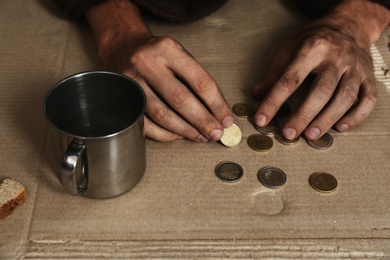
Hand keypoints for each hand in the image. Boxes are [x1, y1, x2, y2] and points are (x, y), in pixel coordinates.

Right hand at [105, 36, 232, 141]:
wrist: (122, 49)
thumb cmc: (157, 55)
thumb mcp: (178, 55)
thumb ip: (196, 79)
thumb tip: (218, 112)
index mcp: (168, 49)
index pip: (199, 81)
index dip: (216, 104)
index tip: (225, 118)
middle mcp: (147, 63)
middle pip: (180, 99)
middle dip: (202, 121)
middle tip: (215, 133)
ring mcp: (132, 82)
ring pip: (162, 114)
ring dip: (185, 130)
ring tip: (201, 136)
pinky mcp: (122, 99)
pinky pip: (146, 124)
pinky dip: (165, 134)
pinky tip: (179, 135)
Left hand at [252, 0, 388, 139]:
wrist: (349, 26)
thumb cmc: (315, 39)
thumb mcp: (290, 47)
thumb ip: (273, 73)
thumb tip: (256, 95)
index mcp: (312, 48)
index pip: (290, 79)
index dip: (274, 101)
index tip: (262, 119)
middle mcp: (336, 58)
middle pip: (321, 90)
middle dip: (303, 115)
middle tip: (289, 134)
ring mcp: (356, 68)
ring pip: (345, 97)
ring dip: (327, 119)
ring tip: (311, 135)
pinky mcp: (369, 77)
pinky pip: (367, 99)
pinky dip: (356, 116)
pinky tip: (341, 128)